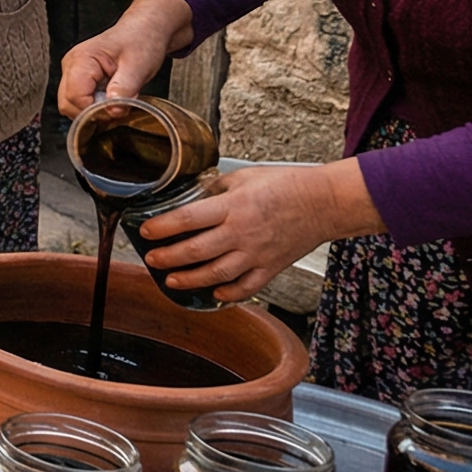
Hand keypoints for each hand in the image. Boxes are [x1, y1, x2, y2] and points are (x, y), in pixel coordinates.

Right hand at [57, 0, 193, 116]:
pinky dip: (94, 107)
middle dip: (92, 113)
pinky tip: (111, 99)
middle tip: (118, 108)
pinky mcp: (80, 79)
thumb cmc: (142, 40)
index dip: (94, 110)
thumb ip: (124, 89)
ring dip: (93, 111)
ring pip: (71, 105)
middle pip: (67, 104)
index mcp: (82, 59)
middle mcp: (71, 65)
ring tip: (116, 101)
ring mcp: (73, 72)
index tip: (116, 111)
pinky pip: (79, 101)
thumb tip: (112, 111)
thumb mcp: (139, 65)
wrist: (146, 30)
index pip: (74, 96)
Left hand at [133, 159, 385, 303]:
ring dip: (190, 279)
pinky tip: (214, 293)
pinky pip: (247, 287)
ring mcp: (258, 253)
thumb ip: (217, 188)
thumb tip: (196, 195)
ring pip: (217, 274)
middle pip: (196, 250)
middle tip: (150, 258)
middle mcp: (242, 232)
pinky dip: (229, 294)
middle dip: (168, 257)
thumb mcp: (246, 177)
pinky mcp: (272, 267)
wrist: (326, 202)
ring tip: (170, 280)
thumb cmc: (287, 185)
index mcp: (233, 206)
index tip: (145, 230)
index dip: (162, 226)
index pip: (188, 218)